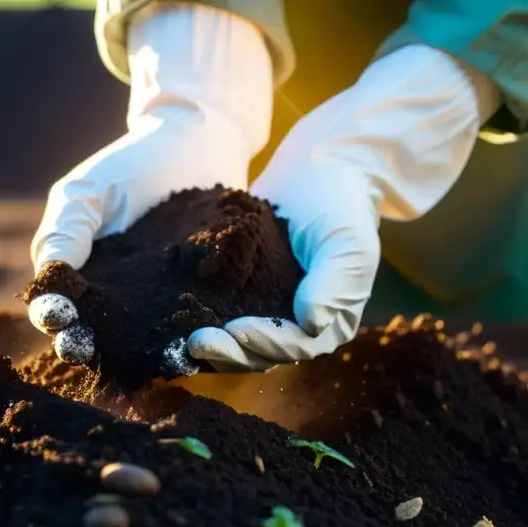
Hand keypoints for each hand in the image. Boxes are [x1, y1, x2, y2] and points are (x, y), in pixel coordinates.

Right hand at [27, 3, 271, 368]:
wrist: (195, 146)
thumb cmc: (130, 167)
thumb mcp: (88, 194)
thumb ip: (65, 233)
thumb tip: (47, 277)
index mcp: (81, 284)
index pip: (59, 310)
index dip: (54, 316)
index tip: (56, 315)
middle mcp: (118, 307)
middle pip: (98, 338)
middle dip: (89, 346)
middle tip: (85, 348)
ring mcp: (160, 311)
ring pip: (149, 344)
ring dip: (145, 355)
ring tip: (136, 353)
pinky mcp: (202, 308)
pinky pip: (196, 329)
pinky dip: (195, 339)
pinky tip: (193, 341)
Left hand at [188, 44, 499, 371]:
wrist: (317, 171)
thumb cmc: (338, 204)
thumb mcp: (346, 240)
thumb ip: (334, 283)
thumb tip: (311, 324)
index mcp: (332, 322)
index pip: (295, 346)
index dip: (265, 344)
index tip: (235, 332)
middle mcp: (303, 328)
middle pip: (264, 354)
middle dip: (230, 353)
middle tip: (195, 341)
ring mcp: (275, 316)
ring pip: (242, 345)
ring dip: (215, 346)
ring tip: (184, 336)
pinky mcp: (251, 300)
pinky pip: (227, 320)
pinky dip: (208, 322)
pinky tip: (182, 318)